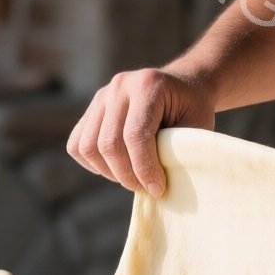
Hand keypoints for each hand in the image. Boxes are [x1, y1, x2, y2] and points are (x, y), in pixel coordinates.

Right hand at [67, 68, 216, 196]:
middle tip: (146, 188)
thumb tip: (156, 186)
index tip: (158, 189)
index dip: (144, 168)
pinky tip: (116, 168)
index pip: (136, 135)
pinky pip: (77, 145)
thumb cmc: (193, 110)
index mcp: (147, 85)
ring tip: (133, 178)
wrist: (183, 86)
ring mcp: (101, 96)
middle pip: (109, 143)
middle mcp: (119, 86)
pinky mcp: (91, 109)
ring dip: (109, 172)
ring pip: (88, 147)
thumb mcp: (197, 125)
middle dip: (127, 175)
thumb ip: (178, 150)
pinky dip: (93, 164)